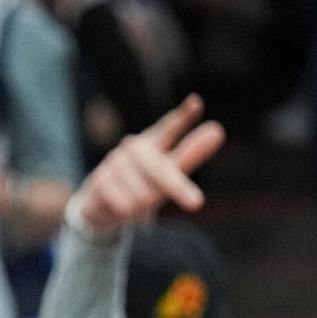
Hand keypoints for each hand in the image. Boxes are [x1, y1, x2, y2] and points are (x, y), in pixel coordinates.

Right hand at [69, 95, 226, 236]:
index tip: (196, 103)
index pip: (168, 128)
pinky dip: (131, 215)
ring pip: (143, 193)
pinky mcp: (99, 181)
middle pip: (160, 170)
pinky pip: (126, 204)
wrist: (99, 206)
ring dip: (146, 208)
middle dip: (177, 188)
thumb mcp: (168, 173)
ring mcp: (114, 163)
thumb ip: (190, 154)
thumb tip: (217, 130)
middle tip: (197, 204)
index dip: (182, 117)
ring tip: (140, 211)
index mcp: (153, 142)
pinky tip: (126, 213)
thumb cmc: (141, 185)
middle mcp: (132, 148)